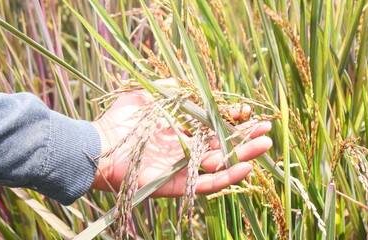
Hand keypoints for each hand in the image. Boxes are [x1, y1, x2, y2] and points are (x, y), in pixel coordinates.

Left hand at [91, 80, 271, 196]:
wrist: (100, 146)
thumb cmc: (120, 121)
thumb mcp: (147, 95)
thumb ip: (168, 87)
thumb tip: (189, 81)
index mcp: (178, 132)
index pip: (212, 128)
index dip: (231, 120)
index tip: (248, 111)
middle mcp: (183, 151)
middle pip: (221, 146)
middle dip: (245, 138)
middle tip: (267, 130)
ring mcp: (181, 169)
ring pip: (220, 164)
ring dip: (244, 155)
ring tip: (267, 145)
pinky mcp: (177, 185)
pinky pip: (206, 183)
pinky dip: (228, 177)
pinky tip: (248, 167)